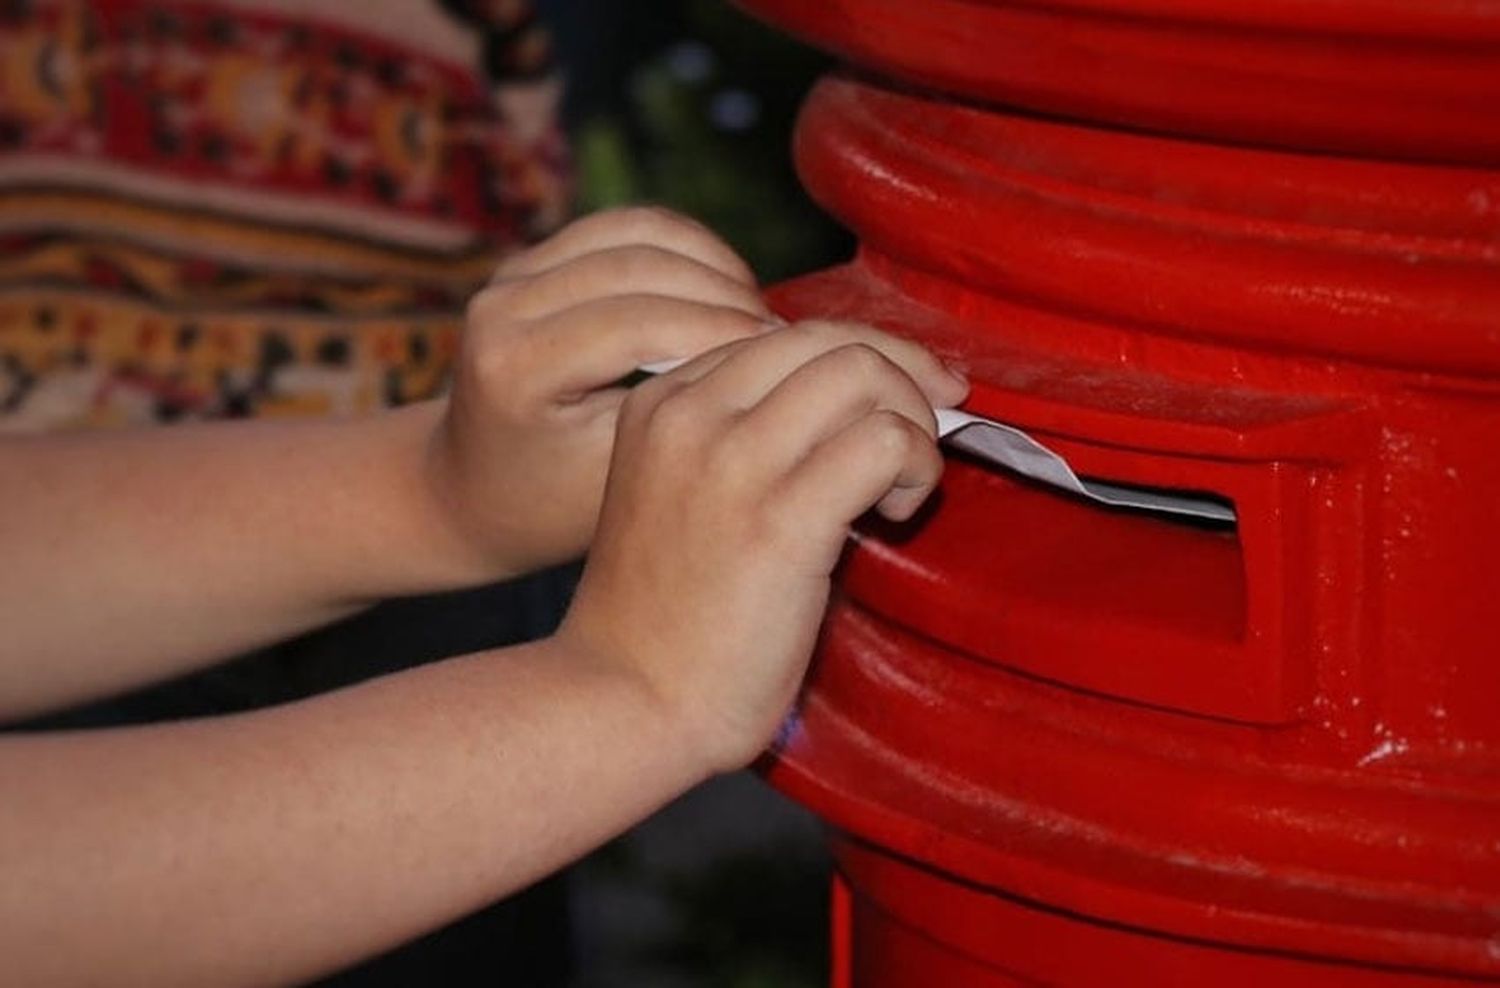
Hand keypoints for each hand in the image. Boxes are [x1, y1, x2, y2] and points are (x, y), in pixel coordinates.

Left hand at [426, 207, 775, 579]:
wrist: (471, 492)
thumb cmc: (551, 506)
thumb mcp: (619, 479)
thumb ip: (680, 418)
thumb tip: (775, 364)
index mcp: (516, 368)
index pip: (637, 321)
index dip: (720, 329)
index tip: (783, 353)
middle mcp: (503, 308)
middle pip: (640, 264)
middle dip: (725, 293)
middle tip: (784, 334)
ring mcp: (513, 275)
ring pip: (638, 231)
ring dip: (711, 261)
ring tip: (755, 312)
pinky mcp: (532, 260)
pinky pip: (623, 226)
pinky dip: (684, 246)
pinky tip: (723, 287)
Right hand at [558, 321, 968, 773]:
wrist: (624, 702)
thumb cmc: (665, 616)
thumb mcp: (678, 492)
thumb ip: (740, 437)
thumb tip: (853, 406)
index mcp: (662, 400)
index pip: (784, 334)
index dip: (860, 358)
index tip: (901, 396)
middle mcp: (692, 413)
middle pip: (828, 340)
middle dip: (901, 375)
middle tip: (929, 429)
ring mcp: (733, 462)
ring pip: (861, 373)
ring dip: (912, 421)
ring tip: (903, 483)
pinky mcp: (781, 519)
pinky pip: (883, 440)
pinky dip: (914, 465)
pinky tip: (896, 512)